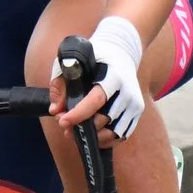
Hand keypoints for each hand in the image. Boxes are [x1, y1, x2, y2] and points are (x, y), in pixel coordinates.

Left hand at [57, 16, 147, 138]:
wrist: (122, 52)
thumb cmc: (95, 57)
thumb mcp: (73, 63)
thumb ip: (60, 84)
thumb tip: (55, 110)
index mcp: (113, 76)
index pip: (97, 99)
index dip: (79, 113)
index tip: (62, 121)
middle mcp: (128, 92)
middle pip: (105, 119)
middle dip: (82, 126)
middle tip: (63, 124)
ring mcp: (135, 104)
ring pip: (114, 132)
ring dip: (93, 137)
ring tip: (76, 132)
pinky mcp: (137, 112)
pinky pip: (122, 134)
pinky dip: (106, 139)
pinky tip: (93, 135)